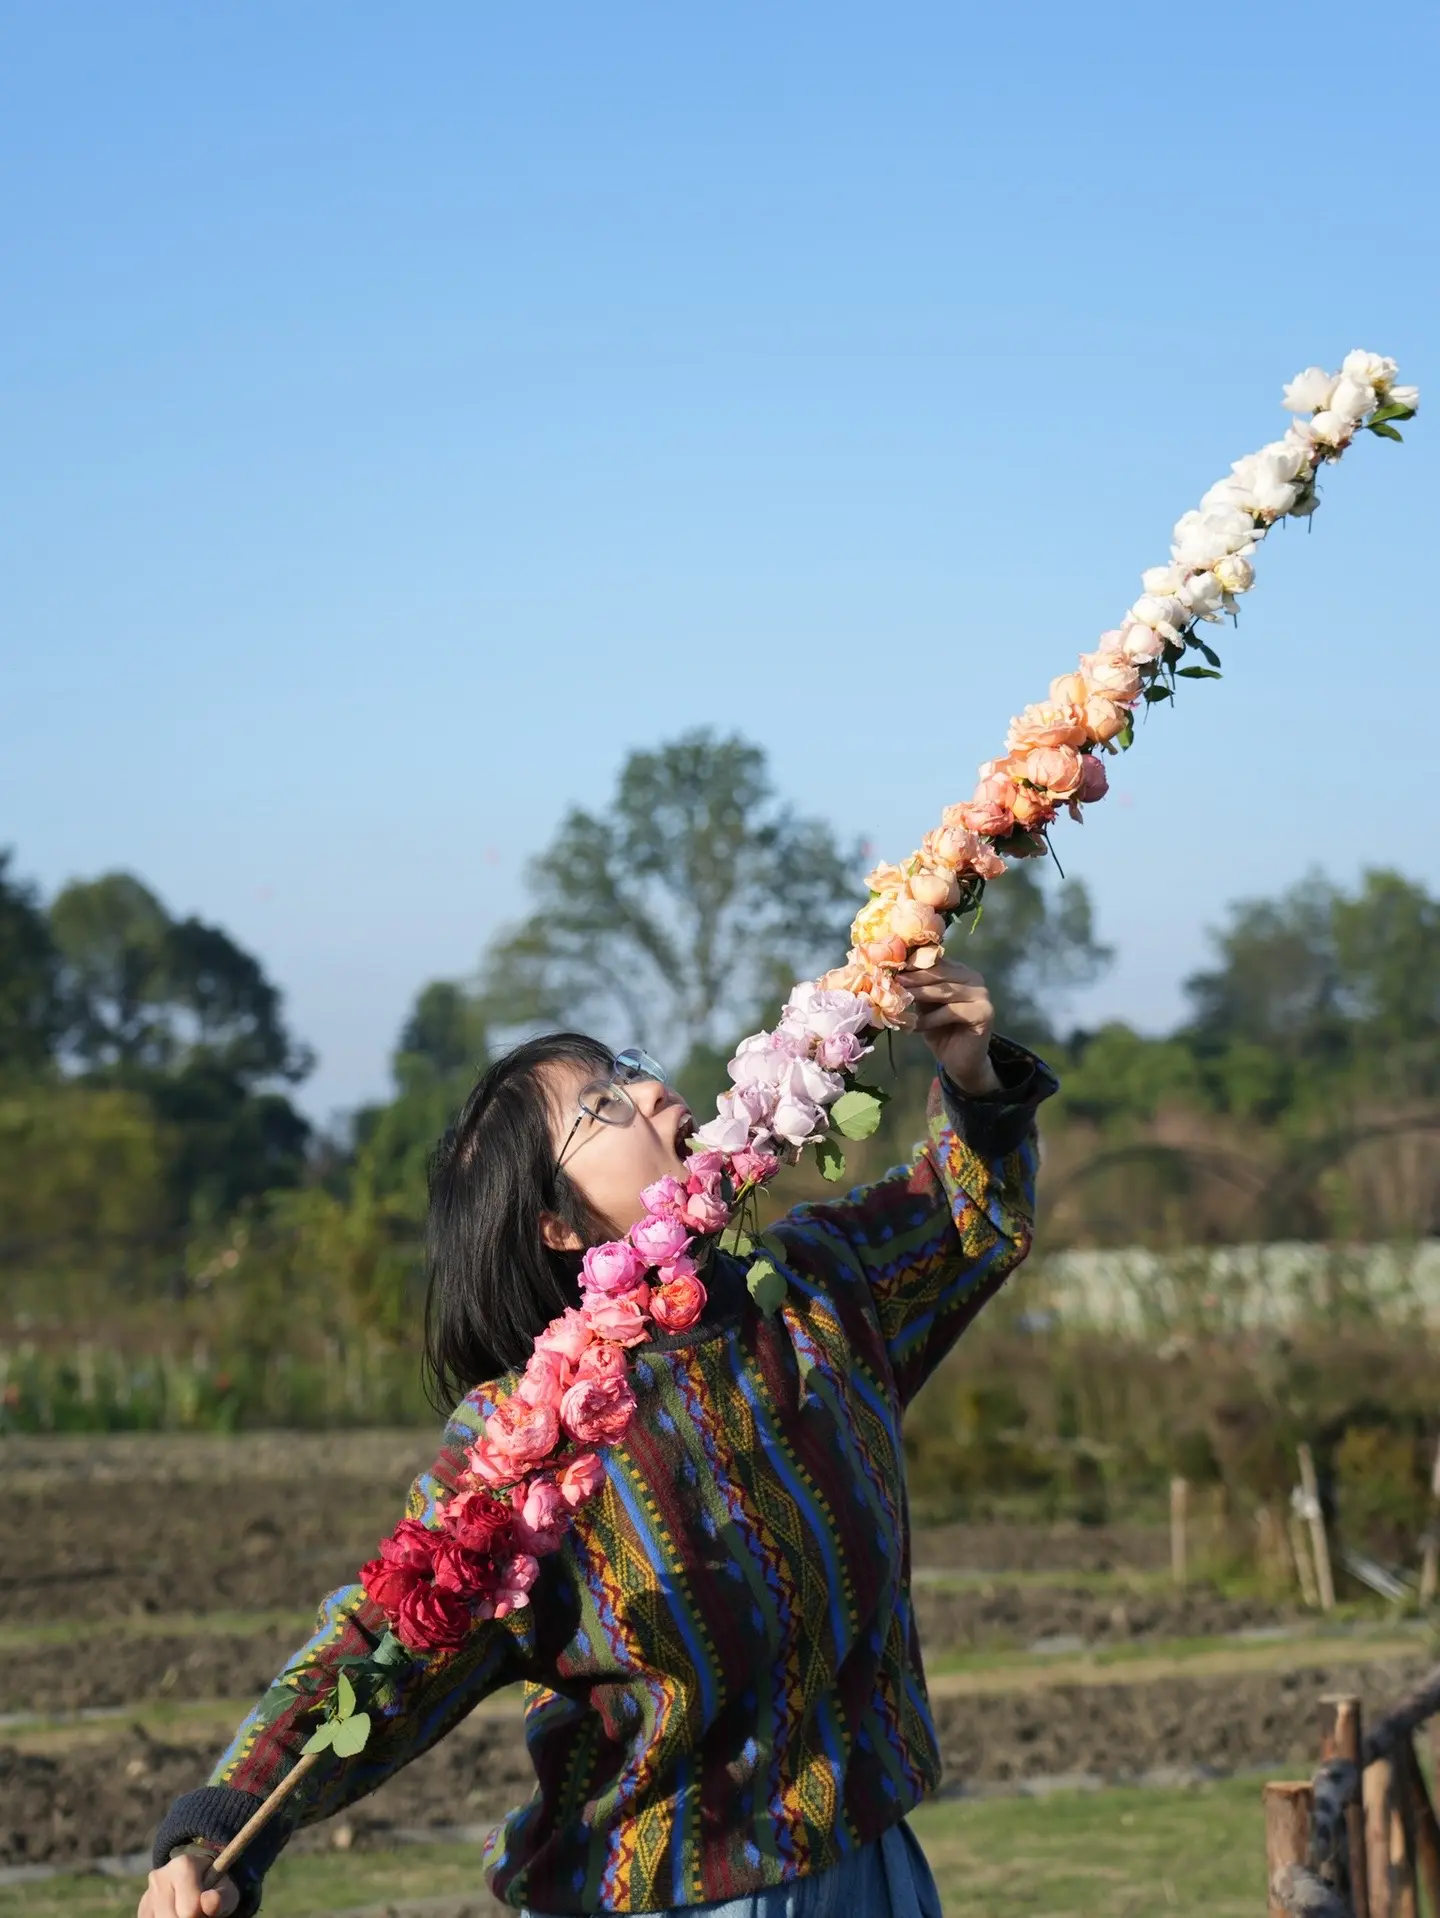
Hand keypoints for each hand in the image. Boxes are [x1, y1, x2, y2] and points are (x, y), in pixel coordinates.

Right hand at [139, 1855, 238, 1917]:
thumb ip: (222, 1897)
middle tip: (197, 1913)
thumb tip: (210, 1902)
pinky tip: (175, 1915)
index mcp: (183, 1865)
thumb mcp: (226, 1889)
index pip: (190, 1909)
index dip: (203, 1915)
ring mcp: (148, 1893)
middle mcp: (160, 1876)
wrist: (198, 1877)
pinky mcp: (142, 1908)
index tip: (208, 1909)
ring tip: (186, 1913)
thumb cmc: (215, 1885)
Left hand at [900, 959, 999, 1095]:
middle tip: (894, 980)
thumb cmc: (939, 1030)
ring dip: (920, 995)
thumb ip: (917, 987)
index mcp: (960, 971)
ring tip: (900, 1000)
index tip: (892, 965)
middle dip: (915, 977)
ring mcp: (982, 995)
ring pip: (945, 991)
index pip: (936, 961)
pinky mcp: (984, 1012)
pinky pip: (951, 1012)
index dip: (914, 963)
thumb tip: (895, 973)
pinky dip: (931, 1019)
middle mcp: (974, 978)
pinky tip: (916, 1025)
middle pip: (940, 973)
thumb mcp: (925, 1005)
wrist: (960, 1060)